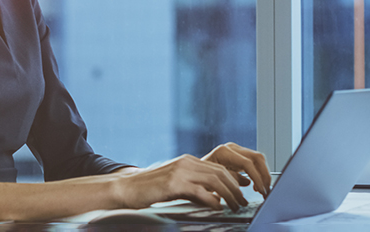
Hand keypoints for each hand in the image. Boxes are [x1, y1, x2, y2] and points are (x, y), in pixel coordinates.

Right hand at [113, 154, 248, 211]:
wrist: (127, 188)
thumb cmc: (151, 190)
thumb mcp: (177, 186)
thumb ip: (195, 189)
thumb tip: (216, 199)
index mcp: (188, 161)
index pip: (219, 168)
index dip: (234, 182)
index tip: (241, 195)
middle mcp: (186, 162)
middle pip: (221, 173)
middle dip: (236, 189)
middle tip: (242, 203)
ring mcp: (180, 171)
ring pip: (214, 180)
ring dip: (229, 195)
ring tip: (234, 206)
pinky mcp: (173, 183)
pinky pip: (200, 190)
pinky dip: (212, 200)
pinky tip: (217, 207)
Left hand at [202, 142, 271, 196]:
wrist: (191, 176)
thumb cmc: (198, 180)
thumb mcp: (212, 182)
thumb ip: (229, 180)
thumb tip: (247, 183)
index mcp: (223, 152)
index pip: (248, 163)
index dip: (257, 178)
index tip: (261, 190)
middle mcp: (230, 148)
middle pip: (257, 158)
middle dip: (264, 176)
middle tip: (266, 192)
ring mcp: (235, 150)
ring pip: (258, 159)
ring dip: (263, 175)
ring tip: (262, 190)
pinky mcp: (238, 156)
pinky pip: (254, 163)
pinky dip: (259, 174)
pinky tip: (256, 186)